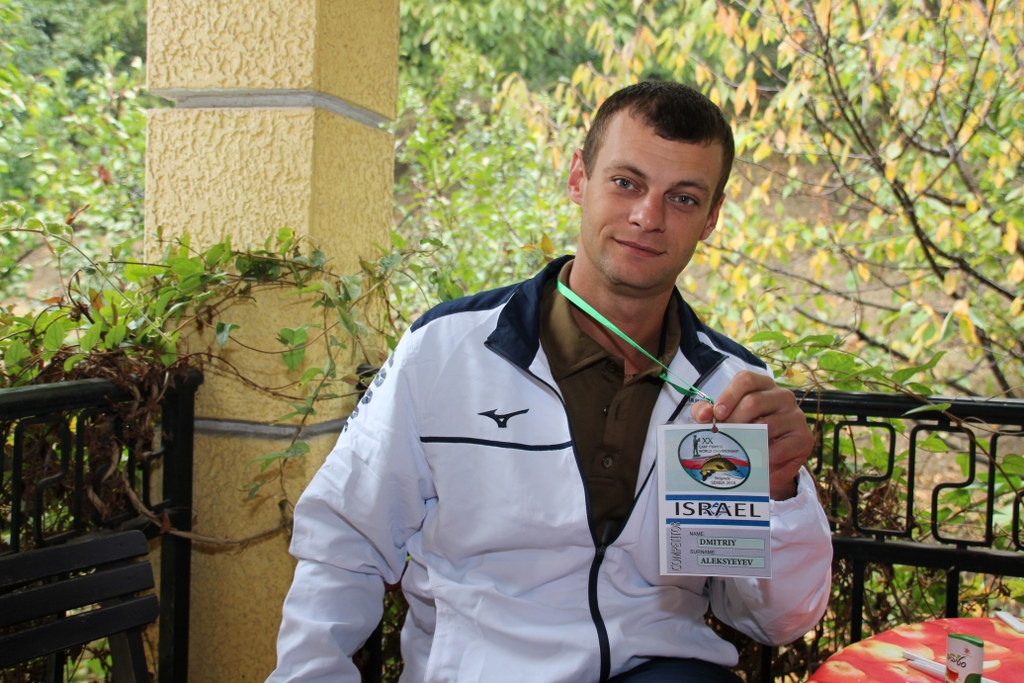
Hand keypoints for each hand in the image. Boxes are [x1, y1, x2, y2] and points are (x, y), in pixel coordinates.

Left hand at [690, 371, 812, 499]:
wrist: (774, 457)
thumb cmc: (747, 430)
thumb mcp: (726, 418)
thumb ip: (709, 412)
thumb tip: (703, 414)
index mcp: (763, 386)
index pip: (746, 380)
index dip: (729, 395)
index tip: (717, 414)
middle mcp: (783, 396)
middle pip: (754, 402)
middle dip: (734, 421)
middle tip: (723, 436)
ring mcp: (796, 416)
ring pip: (766, 426)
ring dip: (747, 441)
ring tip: (735, 451)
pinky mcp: (804, 438)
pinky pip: (779, 449)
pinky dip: (763, 458)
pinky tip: (755, 463)